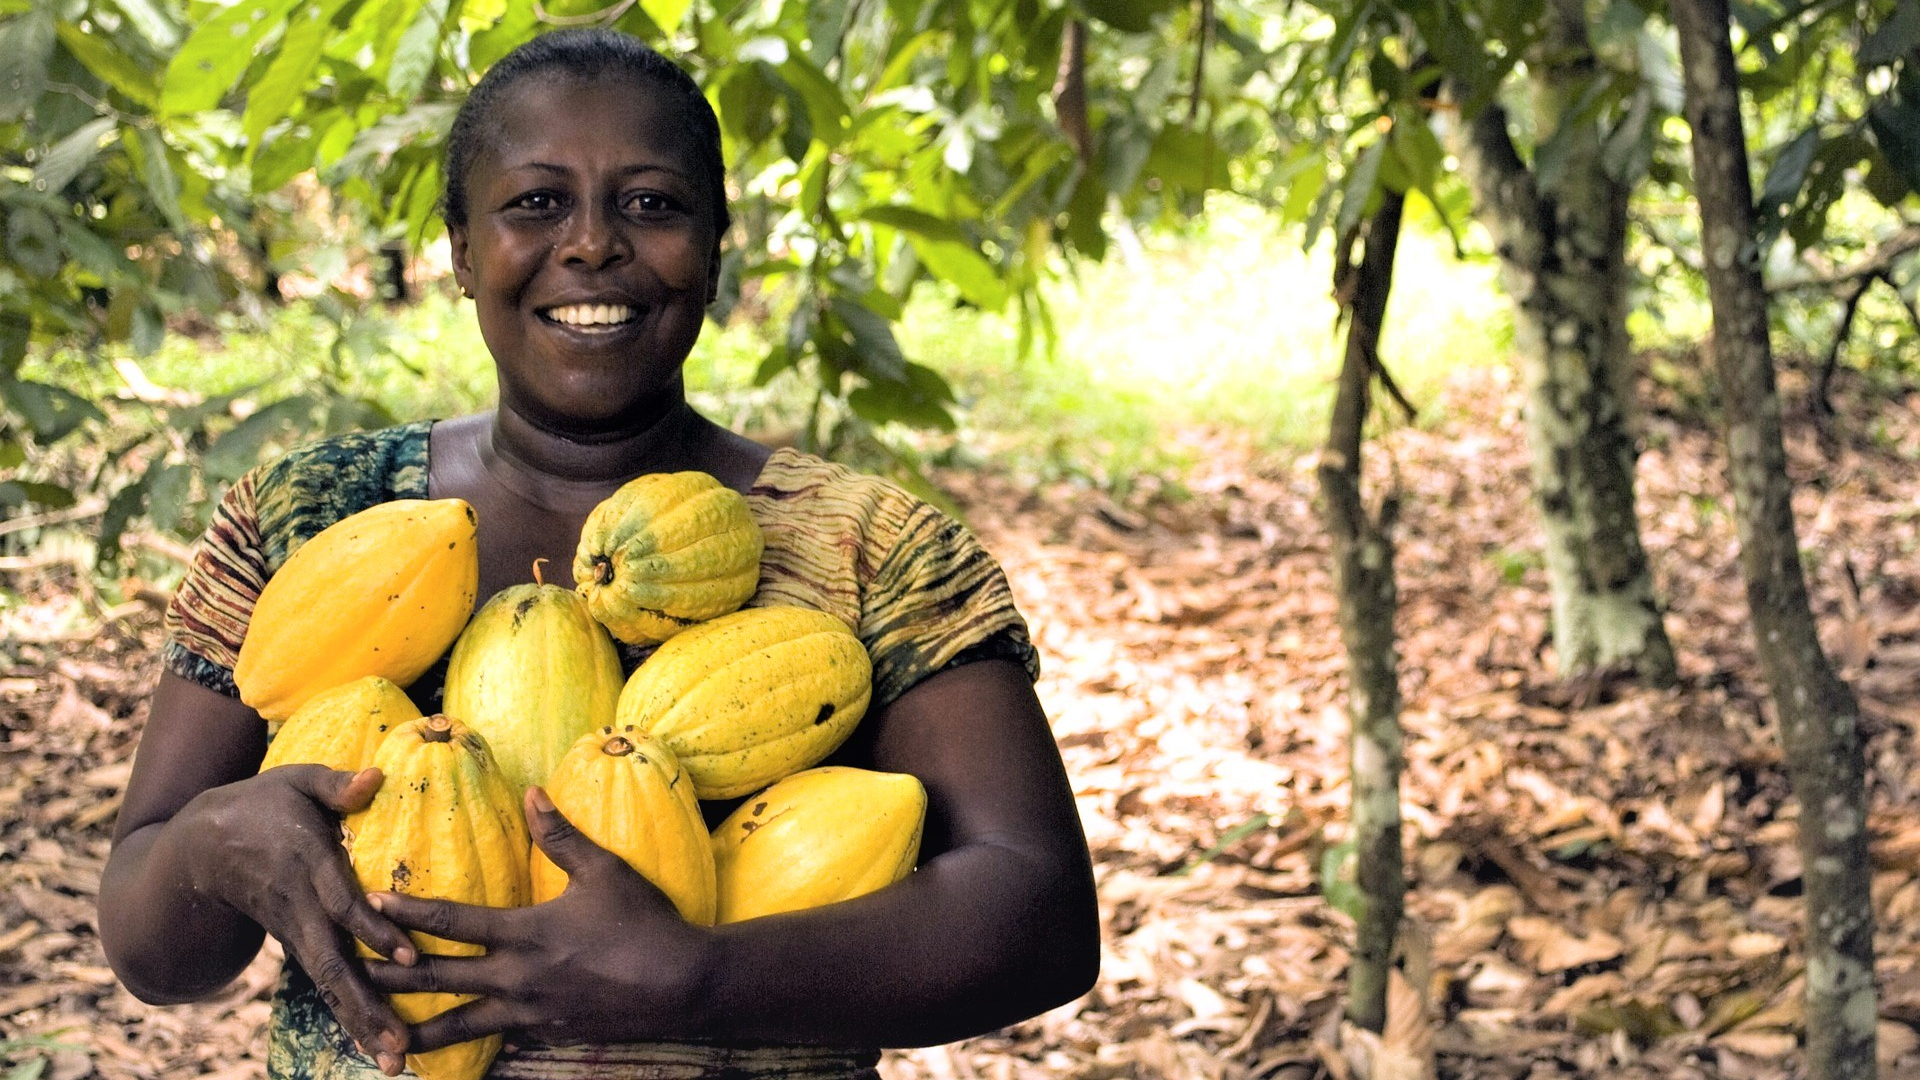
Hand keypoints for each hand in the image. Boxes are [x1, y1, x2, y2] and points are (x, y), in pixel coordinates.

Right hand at [178, 765, 415, 1072]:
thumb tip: (378, 776)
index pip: (342, 904)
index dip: (373, 930)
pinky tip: (375, 1046)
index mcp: (307, 865)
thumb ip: (337, 784)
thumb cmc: (261, 804)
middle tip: (399, 1042)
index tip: (406, 956)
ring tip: (393, 1060)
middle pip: (334, 964)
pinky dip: (348, 1015)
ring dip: (360, 1023)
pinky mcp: (297, 944)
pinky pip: (325, 983)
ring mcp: (296, 932)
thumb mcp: (294, 781)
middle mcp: (301, 908)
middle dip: (367, 1005)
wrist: (198, 848)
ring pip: (329, 984)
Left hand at [365, 787, 710, 1051]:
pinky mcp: (550, 1034)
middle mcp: (518, 977)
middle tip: (350, 974)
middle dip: (391, 976)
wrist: (683, 985)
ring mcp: (532, 1012)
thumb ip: (561, 836)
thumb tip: (531, 793)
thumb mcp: (605, 871)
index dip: (409, 911)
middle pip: (440, 978)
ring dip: (419, 1031)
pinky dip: (471, 1045)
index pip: (453, 921)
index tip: (370, 904)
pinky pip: (500, 1039)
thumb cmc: (645, 922)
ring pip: (462, 1025)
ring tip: (385, 1040)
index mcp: (526, 933)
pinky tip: (457, 1050)